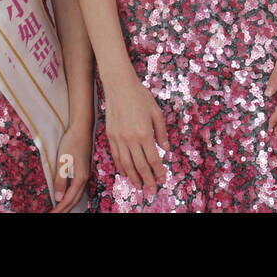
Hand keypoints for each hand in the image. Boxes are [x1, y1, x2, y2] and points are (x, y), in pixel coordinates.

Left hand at [49, 122, 91, 212]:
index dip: (60, 209)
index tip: (50, 215)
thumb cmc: (71, 143)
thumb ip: (61, 180)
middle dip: (64, 210)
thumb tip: (58, 198)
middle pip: (74, 200)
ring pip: (77, 195)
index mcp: (80, 178)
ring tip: (59, 210)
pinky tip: (67, 196)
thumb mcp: (63, 161)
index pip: (68, 199)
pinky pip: (78, 189)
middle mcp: (85, 179)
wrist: (82, 128)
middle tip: (53, 215)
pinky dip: (71, 197)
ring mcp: (85, 174)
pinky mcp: (83, 170)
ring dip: (68, 205)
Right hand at [103, 80, 169, 195]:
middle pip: (140, 166)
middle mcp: (131, 139)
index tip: (163, 179)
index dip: (159, 172)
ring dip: (133, 177)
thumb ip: (161, 132)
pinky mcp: (110, 136)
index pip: (153, 159)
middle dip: (147, 180)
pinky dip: (121, 167)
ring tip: (139, 186)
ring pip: (126, 164)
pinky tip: (126, 173)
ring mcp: (119, 138)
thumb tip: (166, 149)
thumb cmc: (141, 97)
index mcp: (145, 133)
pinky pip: (116, 156)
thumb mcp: (157, 112)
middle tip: (152, 191)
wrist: (119, 86)